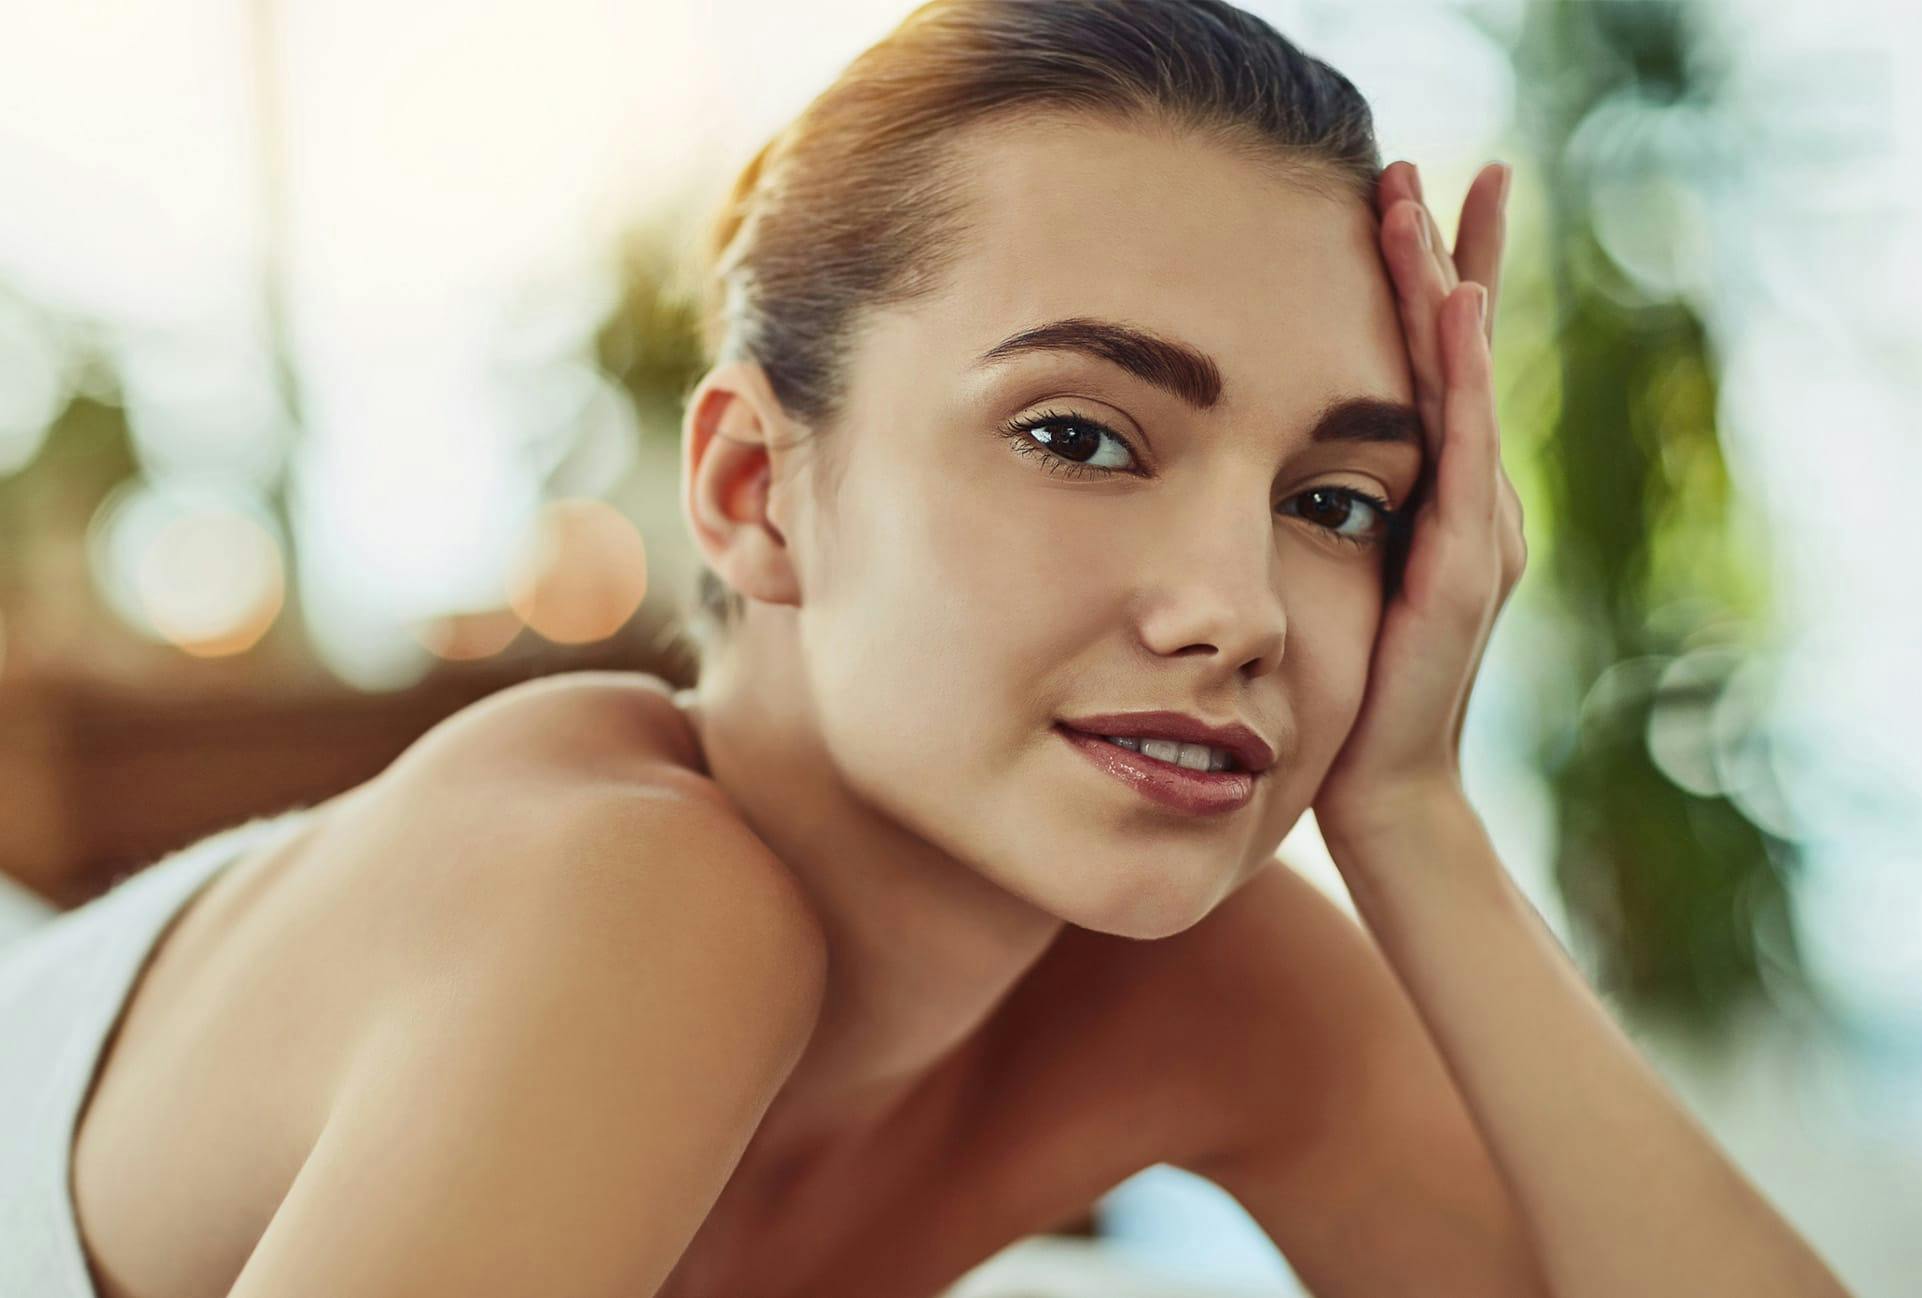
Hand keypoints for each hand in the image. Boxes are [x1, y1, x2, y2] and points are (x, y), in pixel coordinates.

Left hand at [1311, 160, 1526, 849]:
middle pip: (1456, 355)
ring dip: (1442, 291)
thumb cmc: (1346, 691)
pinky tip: (1451, 315)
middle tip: (1409, 168)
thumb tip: (1265, 451)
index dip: (1423, 282)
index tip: (1399, 196)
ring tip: (1422, 205)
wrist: (1380, 785)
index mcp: (1435, 496)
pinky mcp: (1461, 572)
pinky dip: (1458, 383)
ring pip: (1461, 386)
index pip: (1430, 367)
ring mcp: (1475, 531)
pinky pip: (1462, 458)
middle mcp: (1469, 499)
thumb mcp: (1330, 580)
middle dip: (1439, 256)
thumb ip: (1327, 513)